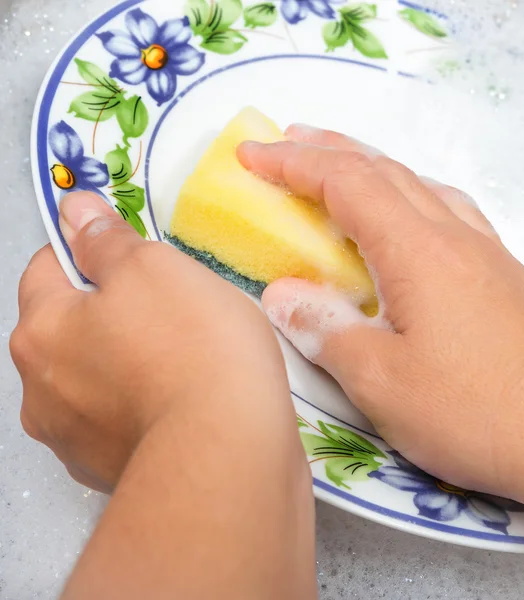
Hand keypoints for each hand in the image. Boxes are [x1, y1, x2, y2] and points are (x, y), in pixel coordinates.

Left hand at [13, 193, 316, 598]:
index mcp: (41, 331)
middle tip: (168, 307)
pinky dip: (141, 404)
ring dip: (126, 361)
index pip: (49, 267)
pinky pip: (120, 419)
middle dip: (110, 311)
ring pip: (95, 377)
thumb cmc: (194, 350)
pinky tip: (182, 399)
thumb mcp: (155, 269)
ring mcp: (73, 438)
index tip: (129, 252)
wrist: (229, 453)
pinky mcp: (109, 471)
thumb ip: (107, 240)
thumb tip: (78, 211)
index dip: (89, 250)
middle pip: (70, 328)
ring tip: (183, 358)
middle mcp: (40, 390)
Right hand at [238, 125, 523, 534]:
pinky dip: (411, 193)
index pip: (346, 184)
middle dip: (328, 151)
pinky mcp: (502, 274)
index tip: (253, 154)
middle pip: (384, 171)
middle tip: (286, 142)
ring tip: (339, 168)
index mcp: (418, 252)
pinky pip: (448, 210)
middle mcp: (454, 236)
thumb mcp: (378, 380)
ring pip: (420, 184)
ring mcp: (485, 252)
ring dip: (372, 167)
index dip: (293, 163)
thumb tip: (282, 295)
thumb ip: (324, 328)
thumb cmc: (469, 413)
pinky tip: (407, 215)